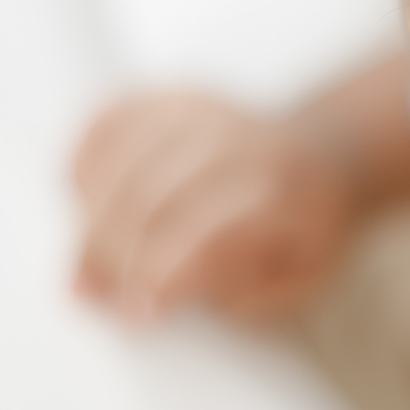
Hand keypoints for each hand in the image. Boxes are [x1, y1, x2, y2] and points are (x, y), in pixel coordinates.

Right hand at [69, 91, 365, 321]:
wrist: (321, 155)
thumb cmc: (304, 229)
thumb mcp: (299, 280)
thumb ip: (245, 294)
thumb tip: (173, 291)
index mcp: (280, 190)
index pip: (205, 230)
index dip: (160, 273)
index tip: (134, 312)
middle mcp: (237, 139)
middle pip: (149, 194)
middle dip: (110, 253)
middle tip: (92, 294)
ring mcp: (199, 110)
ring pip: (120, 159)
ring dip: (91, 218)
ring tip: (91, 262)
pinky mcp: (167, 97)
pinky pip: (107, 122)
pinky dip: (87, 165)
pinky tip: (93, 202)